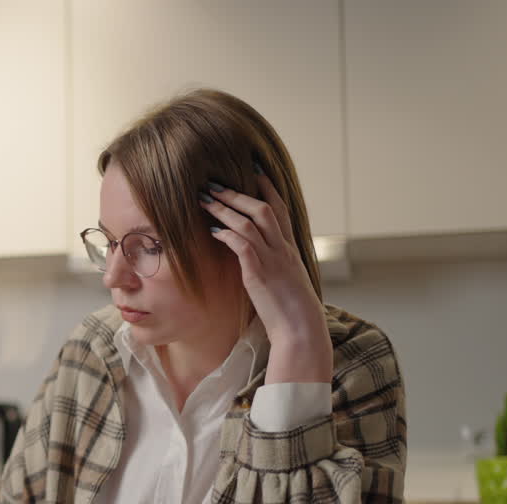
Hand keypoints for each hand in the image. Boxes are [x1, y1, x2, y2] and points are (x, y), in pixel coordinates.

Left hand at [201, 173, 331, 383]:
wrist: (301, 330)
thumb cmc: (292, 310)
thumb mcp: (285, 280)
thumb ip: (273, 263)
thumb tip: (256, 256)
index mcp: (290, 248)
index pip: (280, 208)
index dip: (267, 187)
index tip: (253, 169)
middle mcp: (283, 249)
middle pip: (263, 209)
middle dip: (237, 193)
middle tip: (213, 184)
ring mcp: (273, 260)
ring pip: (250, 223)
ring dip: (226, 209)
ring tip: (205, 199)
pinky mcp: (260, 275)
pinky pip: (243, 246)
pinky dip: (227, 234)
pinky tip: (212, 230)